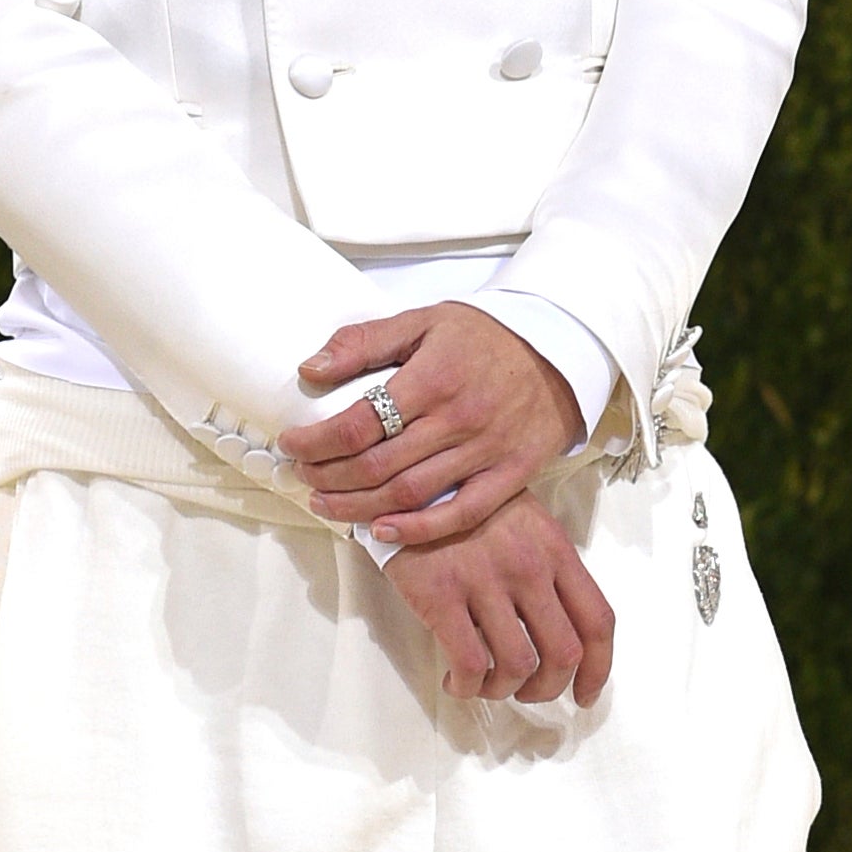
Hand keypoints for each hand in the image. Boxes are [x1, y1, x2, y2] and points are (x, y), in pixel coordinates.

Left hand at [283, 302, 583, 546]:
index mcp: (432, 378)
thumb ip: (364, 341)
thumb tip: (310, 368)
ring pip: (409, 494)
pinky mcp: (510, 476)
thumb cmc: (484, 336)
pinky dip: (417, 529)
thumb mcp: (423, 320)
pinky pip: (460, 514)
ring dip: (357, 507)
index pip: (359, 422)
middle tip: (302, 476)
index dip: (316, 440)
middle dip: (328, 476)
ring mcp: (486, 451)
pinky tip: (381, 530)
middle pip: (377, 465)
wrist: (560, 350)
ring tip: (325, 504)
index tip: (291, 443)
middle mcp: (458, 419)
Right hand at [382, 491, 615, 707]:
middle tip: (527, 693)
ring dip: (504, 690)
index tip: (585, 695)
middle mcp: (529, 566)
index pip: (597, 621)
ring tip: (486, 684)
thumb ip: (551, 572)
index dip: (598, 669)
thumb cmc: (471, 509)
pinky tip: (456, 680)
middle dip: (548, 689)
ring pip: (518, 665)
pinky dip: (467, 685)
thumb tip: (564, 634)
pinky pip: (469, 663)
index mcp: (556, 550)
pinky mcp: (441, 594)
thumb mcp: (527, 525)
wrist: (411, 484)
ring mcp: (485, 579)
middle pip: (563, 654)